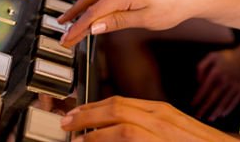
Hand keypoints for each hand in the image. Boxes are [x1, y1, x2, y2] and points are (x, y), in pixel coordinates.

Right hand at [58, 0, 193, 46]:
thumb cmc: (170, 10)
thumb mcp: (143, 20)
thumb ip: (116, 22)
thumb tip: (92, 27)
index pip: (94, 13)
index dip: (78, 28)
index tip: (67, 39)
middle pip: (91, 2)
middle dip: (75, 18)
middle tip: (63, 33)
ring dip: (80, 5)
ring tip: (66, 17)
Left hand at [60, 96, 234, 140]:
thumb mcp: (172, 129)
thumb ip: (149, 125)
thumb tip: (122, 129)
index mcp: (162, 112)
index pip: (121, 102)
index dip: (95, 106)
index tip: (78, 112)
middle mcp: (162, 119)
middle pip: (117, 108)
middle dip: (87, 113)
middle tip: (67, 121)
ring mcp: (163, 133)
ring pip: (122, 125)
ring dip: (94, 130)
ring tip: (76, 136)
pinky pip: (131, 140)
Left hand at [193, 48, 239, 120]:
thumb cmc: (228, 56)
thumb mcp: (213, 56)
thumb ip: (202, 66)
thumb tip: (198, 80)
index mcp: (216, 72)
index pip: (204, 88)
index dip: (198, 97)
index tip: (193, 104)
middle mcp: (224, 80)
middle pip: (213, 97)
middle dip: (204, 108)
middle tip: (198, 116)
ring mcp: (234, 85)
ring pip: (224, 101)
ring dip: (216, 111)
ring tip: (210, 118)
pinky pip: (235, 100)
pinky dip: (229, 108)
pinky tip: (223, 114)